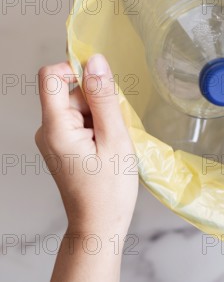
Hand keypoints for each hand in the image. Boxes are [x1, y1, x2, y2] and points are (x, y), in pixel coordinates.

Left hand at [35, 54, 137, 234]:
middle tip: (115, 128)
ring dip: (100, 114)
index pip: (51, 76)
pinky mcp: (62, 145)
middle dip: (97, 100)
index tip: (103, 85)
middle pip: (69, 91)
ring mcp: (53, 138)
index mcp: (55, 127)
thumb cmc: (110, 189)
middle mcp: (47, 129)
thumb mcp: (115, 138)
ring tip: (112, 141)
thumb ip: (104, 98)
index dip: (77, 69)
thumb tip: (95, 61)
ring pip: (77, 105)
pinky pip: (79, 120)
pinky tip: (108, 146)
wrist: (99, 224)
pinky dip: (97, 126)